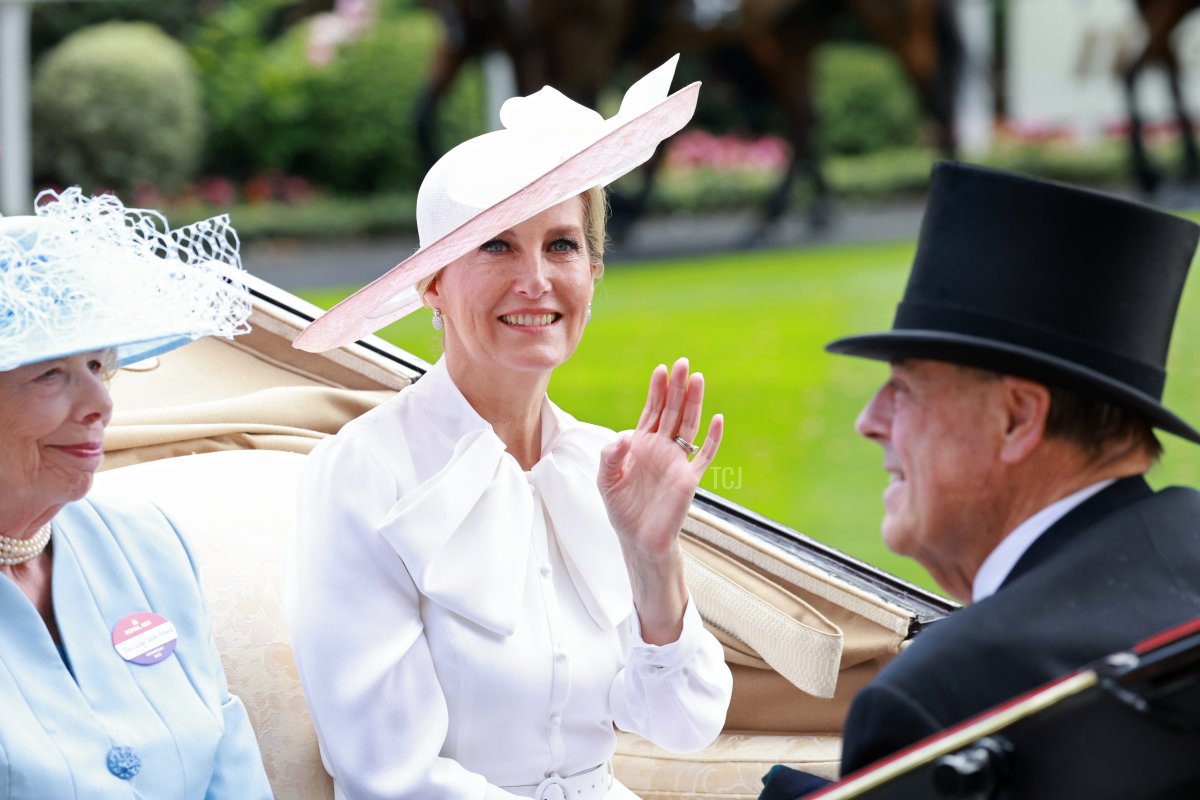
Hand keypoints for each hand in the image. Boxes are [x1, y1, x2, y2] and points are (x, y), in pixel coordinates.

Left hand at [598, 357, 723, 560]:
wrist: (639, 539)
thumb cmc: (622, 509)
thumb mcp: (606, 480)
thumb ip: (610, 456)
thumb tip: (625, 436)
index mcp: (641, 444)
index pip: (651, 410)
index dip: (656, 391)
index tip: (660, 370)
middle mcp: (661, 448)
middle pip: (672, 411)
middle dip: (676, 387)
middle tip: (683, 363)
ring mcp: (677, 461)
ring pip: (688, 425)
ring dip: (693, 403)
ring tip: (698, 379)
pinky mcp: (689, 478)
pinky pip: (704, 455)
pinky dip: (713, 438)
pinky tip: (717, 418)